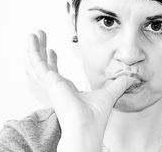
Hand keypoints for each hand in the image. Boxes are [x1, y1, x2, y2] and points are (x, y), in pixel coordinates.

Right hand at [26, 30, 137, 151]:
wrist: (87, 127)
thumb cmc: (95, 117)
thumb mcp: (109, 94)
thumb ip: (118, 84)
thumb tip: (130, 78)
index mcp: (66, 89)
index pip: (55, 72)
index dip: (53, 60)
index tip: (52, 50)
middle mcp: (56, 86)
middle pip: (43, 64)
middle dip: (40, 50)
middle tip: (39, 36)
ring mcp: (50, 84)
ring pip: (37, 62)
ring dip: (34, 48)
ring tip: (32, 35)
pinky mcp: (48, 81)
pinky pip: (37, 63)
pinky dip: (33, 50)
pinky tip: (32, 39)